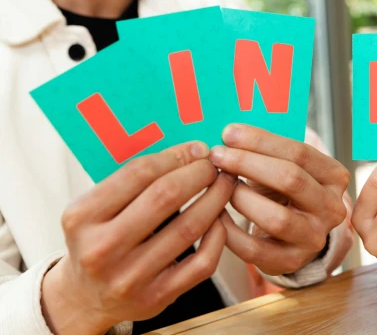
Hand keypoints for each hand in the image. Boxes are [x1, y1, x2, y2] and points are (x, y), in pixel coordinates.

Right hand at [42, 142, 235, 334]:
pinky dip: (218, 236)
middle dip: (199, 173)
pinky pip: (202, 262)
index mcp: (82, 217)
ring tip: (225, 184)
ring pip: (189, 228)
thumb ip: (132, 182)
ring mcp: (130, 277)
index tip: (198, 149)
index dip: (176, 156)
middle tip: (215, 165)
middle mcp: (102, 249)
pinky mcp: (157, 297)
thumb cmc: (99, 240)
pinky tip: (220, 219)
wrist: (86, 298)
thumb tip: (190, 151)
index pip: (139, 173)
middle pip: (166, 196)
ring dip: (216, 199)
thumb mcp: (95, 208)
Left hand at [209, 124, 349, 275]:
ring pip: (276, 217)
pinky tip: (214, 214)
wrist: (295, 234)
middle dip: (247, 163)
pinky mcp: (291, 261)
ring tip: (220, 186)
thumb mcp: (286, 166)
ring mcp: (314, 237)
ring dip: (241, 197)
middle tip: (217, 155)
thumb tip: (229, 134)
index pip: (300, 153)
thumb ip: (265, 150)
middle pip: (291, 179)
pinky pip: (254, 249)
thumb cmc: (284, 191)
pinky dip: (229, 232)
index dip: (261, 141)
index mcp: (334, 176)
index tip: (228, 133)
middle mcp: (331, 208)